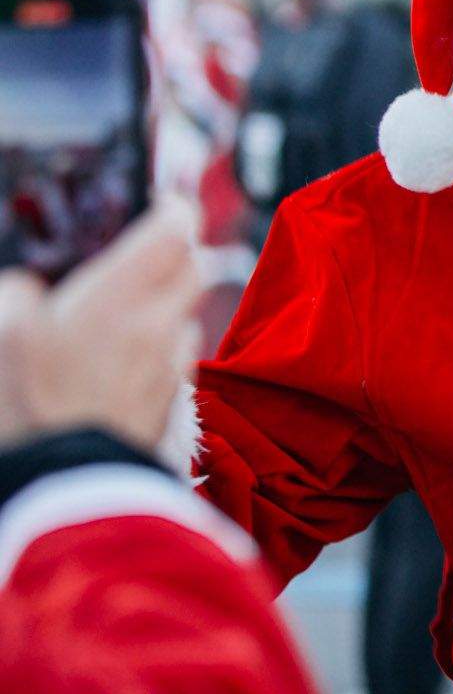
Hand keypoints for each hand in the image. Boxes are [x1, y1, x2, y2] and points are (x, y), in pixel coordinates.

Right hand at [0, 203, 203, 453]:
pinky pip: (174, 363)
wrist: (61, 493)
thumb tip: (27, 287)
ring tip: (126, 312)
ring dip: (166, 306)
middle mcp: (157, 328)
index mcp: (120, 298)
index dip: (175, 207)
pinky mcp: (167, 409)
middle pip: (193, 270)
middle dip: (178, 253)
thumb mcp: (0, 335)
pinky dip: (157, 351)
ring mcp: (168, 371)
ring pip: (185, 317)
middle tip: (149, 249)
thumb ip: (15, 295)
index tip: (166, 200)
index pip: (174, 231)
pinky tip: (122, 363)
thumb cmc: (27, 410)